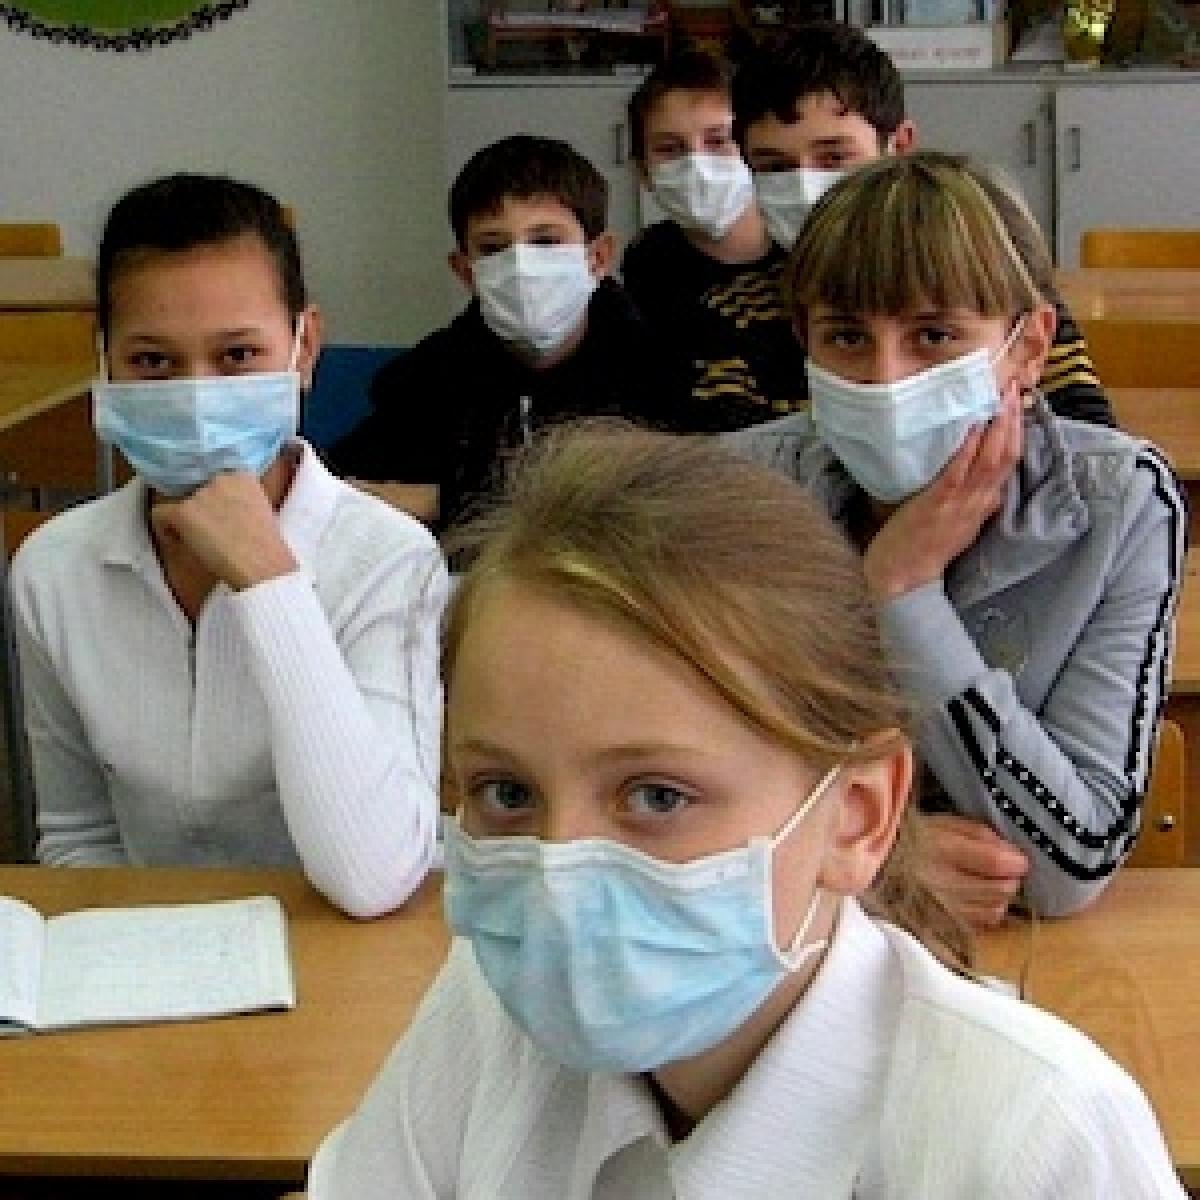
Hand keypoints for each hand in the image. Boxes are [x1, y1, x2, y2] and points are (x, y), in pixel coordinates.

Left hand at [151, 472, 297, 590]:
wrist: (263, 566)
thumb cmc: (267, 548)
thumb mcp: (261, 510)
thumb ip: (241, 500)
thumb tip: (221, 507)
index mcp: (241, 475)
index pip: (213, 479)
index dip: (210, 499)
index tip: (216, 517)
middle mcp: (219, 477)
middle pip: (193, 488)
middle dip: (196, 508)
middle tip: (207, 530)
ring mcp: (200, 493)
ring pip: (176, 501)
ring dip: (183, 519)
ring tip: (196, 539)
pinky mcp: (184, 510)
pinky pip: (159, 514)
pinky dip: (165, 529)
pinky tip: (180, 542)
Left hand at [863, 383, 1022, 600]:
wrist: (904, 581)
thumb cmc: (924, 550)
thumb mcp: (959, 525)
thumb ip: (974, 504)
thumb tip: (988, 485)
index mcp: (984, 505)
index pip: (1010, 463)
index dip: (1018, 431)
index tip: (1019, 403)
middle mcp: (978, 503)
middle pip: (1007, 456)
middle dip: (1013, 419)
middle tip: (1015, 387)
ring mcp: (959, 504)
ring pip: (990, 461)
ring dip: (998, 427)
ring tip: (1002, 397)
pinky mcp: (937, 506)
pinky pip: (957, 474)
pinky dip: (968, 450)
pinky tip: (973, 428)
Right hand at [917, 813, 1029, 929]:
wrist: (877, 864)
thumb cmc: (914, 838)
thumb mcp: (945, 823)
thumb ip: (981, 835)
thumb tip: (1014, 855)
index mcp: (942, 851)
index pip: (994, 862)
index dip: (1015, 862)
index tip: (1020, 860)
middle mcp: (944, 883)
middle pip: (1000, 889)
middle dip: (1011, 880)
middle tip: (1005, 871)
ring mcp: (944, 908)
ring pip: (995, 909)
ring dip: (1000, 897)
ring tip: (989, 884)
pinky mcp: (942, 924)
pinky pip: (981, 923)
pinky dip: (987, 911)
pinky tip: (978, 899)